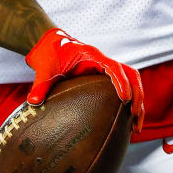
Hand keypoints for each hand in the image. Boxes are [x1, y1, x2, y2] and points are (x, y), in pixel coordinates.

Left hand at [25, 28, 144, 130]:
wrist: (48, 44)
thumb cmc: (48, 53)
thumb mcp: (43, 69)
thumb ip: (40, 84)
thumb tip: (34, 102)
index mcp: (92, 56)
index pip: (114, 67)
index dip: (121, 83)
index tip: (125, 100)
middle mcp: (103, 61)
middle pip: (131, 74)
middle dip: (138, 95)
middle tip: (135, 118)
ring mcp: (106, 69)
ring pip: (131, 82)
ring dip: (138, 102)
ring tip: (136, 128)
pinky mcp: (104, 78)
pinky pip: (122, 88)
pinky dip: (128, 103)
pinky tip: (125, 124)